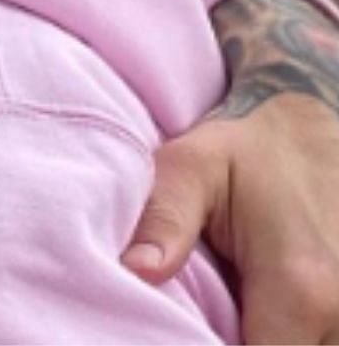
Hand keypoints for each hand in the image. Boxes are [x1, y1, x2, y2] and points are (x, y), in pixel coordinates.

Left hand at [125, 0, 338, 342]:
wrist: (308, 130)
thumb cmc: (241, 151)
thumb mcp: (189, 168)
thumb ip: (164, 220)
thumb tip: (135, 271)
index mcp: (301, 285)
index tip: (178, 335)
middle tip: (199, 321)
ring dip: (272, 341)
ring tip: (230, 316)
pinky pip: (326, 339)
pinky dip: (296, 335)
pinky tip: (257, 319)